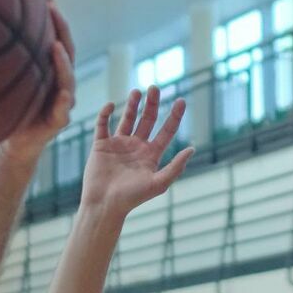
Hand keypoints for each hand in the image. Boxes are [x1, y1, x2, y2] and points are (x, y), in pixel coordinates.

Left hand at [3, 1, 75, 159]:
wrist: (11, 142)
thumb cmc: (5, 109)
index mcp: (47, 68)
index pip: (53, 35)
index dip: (50, 14)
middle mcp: (58, 80)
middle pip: (66, 49)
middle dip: (61, 27)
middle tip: (51, 7)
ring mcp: (62, 100)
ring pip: (68, 76)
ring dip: (64, 60)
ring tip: (54, 44)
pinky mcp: (58, 120)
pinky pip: (64, 107)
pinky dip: (64, 96)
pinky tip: (62, 90)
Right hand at [80, 86, 193, 214]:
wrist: (105, 205)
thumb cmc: (132, 198)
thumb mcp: (158, 183)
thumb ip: (176, 167)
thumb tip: (192, 149)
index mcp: (151, 155)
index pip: (166, 131)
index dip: (174, 116)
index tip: (182, 100)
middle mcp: (136, 147)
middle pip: (147, 120)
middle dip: (152, 104)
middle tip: (155, 87)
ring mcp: (118, 144)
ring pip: (127, 118)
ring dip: (132, 105)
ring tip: (137, 91)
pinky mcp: (101, 145)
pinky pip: (103, 124)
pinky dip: (106, 114)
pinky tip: (111, 105)